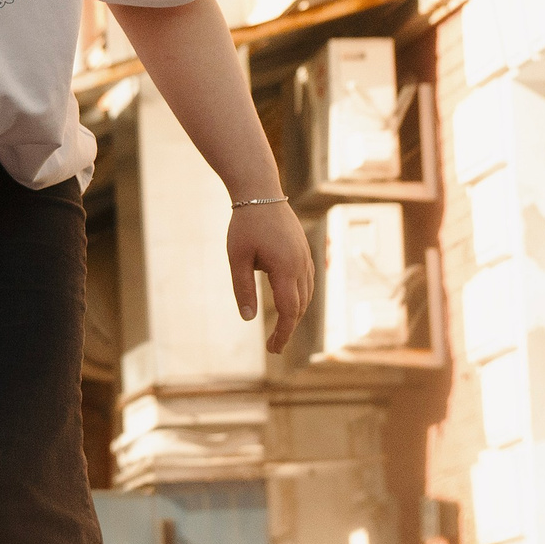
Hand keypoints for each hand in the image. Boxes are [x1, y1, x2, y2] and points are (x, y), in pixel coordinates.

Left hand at [229, 201, 312, 354]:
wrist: (261, 194)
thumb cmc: (244, 225)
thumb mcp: (237, 259)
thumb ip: (243, 289)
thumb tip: (248, 318)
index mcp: (285, 268)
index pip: (289, 310)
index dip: (282, 333)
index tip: (273, 349)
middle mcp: (301, 265)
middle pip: (299, 306)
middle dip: (288, 328)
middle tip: (274, 347)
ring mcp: (305, 257)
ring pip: (306, 295)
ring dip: (295, 315)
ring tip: (280, 331)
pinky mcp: (304, 251)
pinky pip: (307, 282)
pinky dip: (300, 298)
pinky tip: (290, 305)